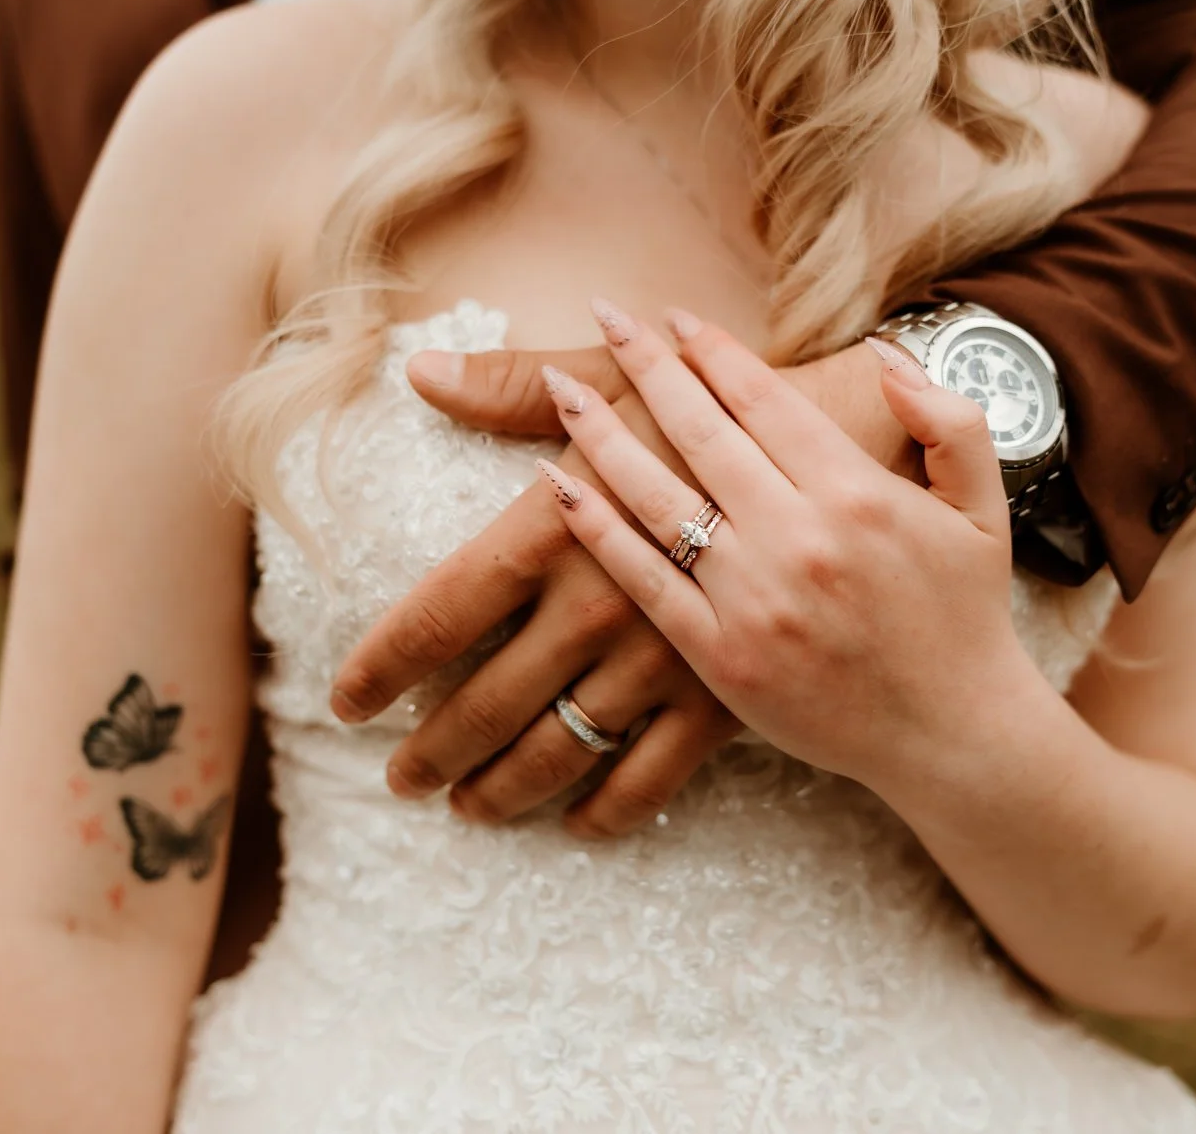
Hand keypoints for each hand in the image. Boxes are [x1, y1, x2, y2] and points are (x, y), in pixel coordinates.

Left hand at [329, 360, 738, 836]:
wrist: (849, 449)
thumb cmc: (717, 409)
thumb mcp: (613, 385)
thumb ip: (511, 388)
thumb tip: (421, 373)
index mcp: (557, 529)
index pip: (441, 612)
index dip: (384, 664)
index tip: (345, 702)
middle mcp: (598, 603)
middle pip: (486, 700)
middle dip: (431, 749)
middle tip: (398, 777)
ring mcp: (660, 660)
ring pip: (559, 749)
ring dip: (502, 788)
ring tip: (467, 805)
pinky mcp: (721, 695)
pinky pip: (651, 779)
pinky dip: (608, 810)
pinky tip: (577, 822)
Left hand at [533, 300, 1032, 787]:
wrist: (955, 736)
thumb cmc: (966, 617)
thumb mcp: (982, 507)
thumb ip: (951, 422)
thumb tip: (888, 360)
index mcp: (856, 491)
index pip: (764, 398)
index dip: (712, 350)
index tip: (674, 315)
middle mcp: (798, 537)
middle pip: (701, 432)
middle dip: (647, 365)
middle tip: (607, 316)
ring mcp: (753, 599)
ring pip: (659, 498)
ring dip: (602, 434)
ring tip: (564, 387)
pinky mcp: (720, 657)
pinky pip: (645, 580)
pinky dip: (597, 529)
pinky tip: (559, 485)